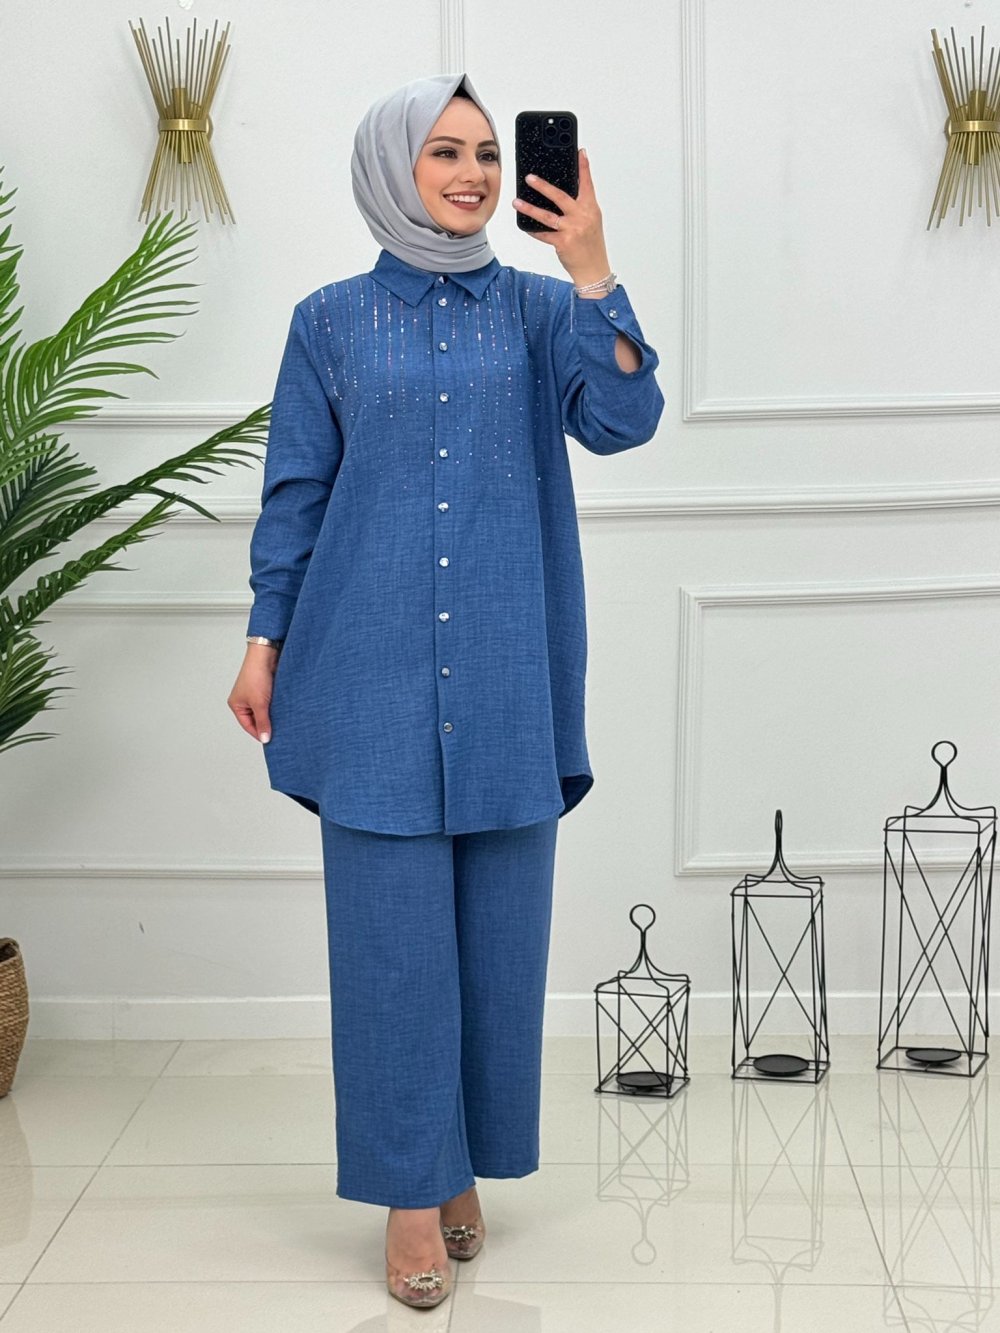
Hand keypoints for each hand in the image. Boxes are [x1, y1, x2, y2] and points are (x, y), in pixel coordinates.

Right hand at [228, 646, 278, 742]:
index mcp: (236, 705)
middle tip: (279, 732)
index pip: (248, 726)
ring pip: (264, 711)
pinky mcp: (265, 689)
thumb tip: (264, 738)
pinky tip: (284, 710)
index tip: (271, 740)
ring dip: (272, 715)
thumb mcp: (259, 703)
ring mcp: (254, 695)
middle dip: (267, 724)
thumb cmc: (256, 676)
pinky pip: (270, 703)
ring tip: (282, 721)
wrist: (266, 655)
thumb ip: (263, 722)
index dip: (259, 733)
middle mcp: (244, 700)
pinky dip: (276, 707)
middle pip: (256, 719)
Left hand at [512, 148, 610, 283]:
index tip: (580, 152)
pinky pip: (543, 234)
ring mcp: (572, 229)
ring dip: (529, 208)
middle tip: (530, 177)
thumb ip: (581, 207)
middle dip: (543, 186)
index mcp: (591, 209)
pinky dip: (533, 230)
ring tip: (517, 202)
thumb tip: (564, 196)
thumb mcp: (592, 222)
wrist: (594, 270)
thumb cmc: (592, 246)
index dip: (584, 167)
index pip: (587, 184)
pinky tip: (525, 225)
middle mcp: (582, 217)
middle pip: (560, 196)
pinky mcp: (563, 242)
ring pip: (547, 215)